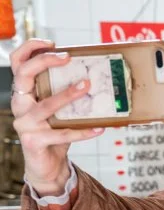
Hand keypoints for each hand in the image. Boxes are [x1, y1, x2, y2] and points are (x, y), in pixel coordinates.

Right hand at [10, 39, 103, 196]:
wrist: (48, 165)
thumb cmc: (55, 133)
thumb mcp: (60, 111)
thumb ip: (66, 94)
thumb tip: (93, 76)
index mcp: (24, 93)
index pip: (18, 63)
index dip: (30, 49)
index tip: (52, 43)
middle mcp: (20, 105)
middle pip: (24, 75)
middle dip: (44, 62)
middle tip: (67, 58)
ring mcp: (24, 124)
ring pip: (45, 105)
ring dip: (67, 94)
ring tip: (87, 86)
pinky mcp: (34, 141)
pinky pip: (62, 134)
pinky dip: (83, 131)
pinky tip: (100, 128)